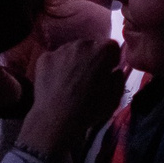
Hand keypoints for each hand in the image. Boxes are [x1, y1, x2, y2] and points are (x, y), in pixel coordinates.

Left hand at [17, 37, 121, 157]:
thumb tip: (115, 70)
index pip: (111, 47)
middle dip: (92, 58)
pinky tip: (57, 83)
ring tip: (71, 82)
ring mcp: (60, 49)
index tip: (107, 72)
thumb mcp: (114, 98)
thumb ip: (118, 79)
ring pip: (71, 51)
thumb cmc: (90, 109)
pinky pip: (54, 59)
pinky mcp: (44, 57)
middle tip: (88, 78)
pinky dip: (57, 67)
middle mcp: (81, 44)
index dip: (111, 60)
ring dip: (74, 61)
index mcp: (102, 51)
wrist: (57, 118)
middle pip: (90, 46)